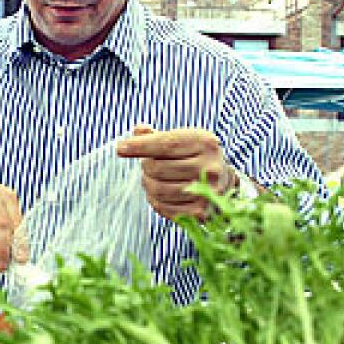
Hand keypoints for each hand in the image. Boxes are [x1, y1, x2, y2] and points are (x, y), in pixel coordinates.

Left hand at [116, 125, 235, 220]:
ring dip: (148, 184)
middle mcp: (210, 166)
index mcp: (205, 142)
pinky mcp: (201, 213)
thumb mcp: (182, 141)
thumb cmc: (195, 157)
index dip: (139, 146)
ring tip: (153, 179)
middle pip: (157, 168)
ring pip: (157, 189)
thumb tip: (138, 130)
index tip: (120, 148)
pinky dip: (155, 201)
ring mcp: (208, 192)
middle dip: (145, 167)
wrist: (223, 184)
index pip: (165, 144)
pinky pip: (164, 208)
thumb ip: (157, 136)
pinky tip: (160, 195)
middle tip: (148, 166)